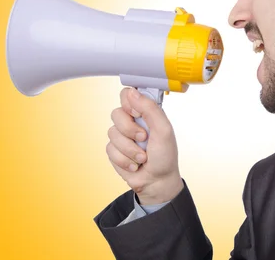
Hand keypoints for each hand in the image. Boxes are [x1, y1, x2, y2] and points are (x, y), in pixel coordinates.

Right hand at [106, 87, 183, 204]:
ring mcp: (122, 136)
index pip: (127, 95)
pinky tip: (135, 164)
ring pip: (112, 133)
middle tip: (144, 139)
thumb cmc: (165, 156)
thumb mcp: (164, 130)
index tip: (137, 113)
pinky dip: (124, 159)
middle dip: (129, 130)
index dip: (129, 103)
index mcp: (145, 113)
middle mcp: (132, 121)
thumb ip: (150, 108)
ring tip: (143, 157)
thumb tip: (132, 92)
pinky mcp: (114, 150)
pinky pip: (110, 149)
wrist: (157, 181)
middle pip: (116, 113)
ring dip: (129, 149)